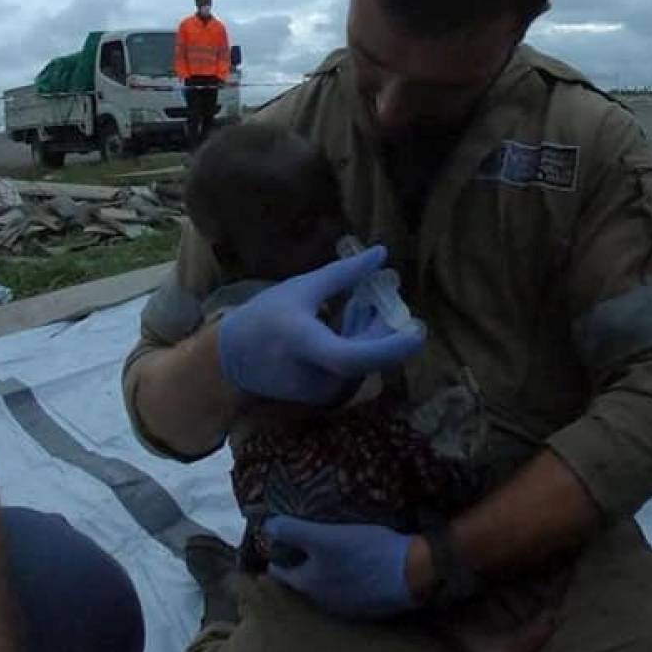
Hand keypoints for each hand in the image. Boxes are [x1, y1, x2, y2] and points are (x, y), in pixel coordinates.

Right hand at [218, 245, 425, 403]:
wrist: (232, 360)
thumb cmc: (265, 317)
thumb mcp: (302, 288)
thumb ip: (345, 274)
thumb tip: (382, 254)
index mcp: (304, 346)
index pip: (353, 357)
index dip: (388, 347)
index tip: (418, 331)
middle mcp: (317, 376)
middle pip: (368, 355)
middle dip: (385, 324)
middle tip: (388, 291)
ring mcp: (322, 392)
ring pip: (365, 361)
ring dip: (373, 331)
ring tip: (364, 301)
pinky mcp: (327, 396)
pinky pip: (356, 367)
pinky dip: (361, 343)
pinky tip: (354, 319)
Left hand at [265, 515, 417, 618]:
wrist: (411, 573)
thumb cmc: (365, 552)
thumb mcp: (326, 536)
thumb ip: (293, 531)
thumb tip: (267, 526)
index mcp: (306, 585)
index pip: (279, 572)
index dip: (278, 554)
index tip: (282, 540)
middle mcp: (320, 602)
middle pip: (302, 581)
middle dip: (303, 564)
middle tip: (310, 542)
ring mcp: (345, 608)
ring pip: (325, 588)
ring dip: (326, 574)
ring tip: (335, 553)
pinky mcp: (367, 608)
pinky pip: (348, 592)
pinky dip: (347, 580)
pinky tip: (359, 565)